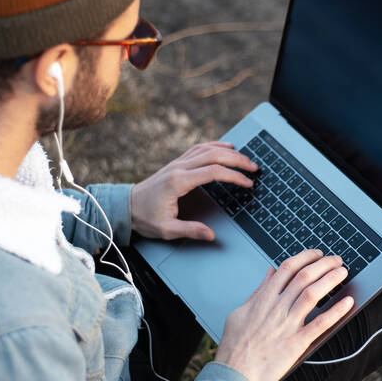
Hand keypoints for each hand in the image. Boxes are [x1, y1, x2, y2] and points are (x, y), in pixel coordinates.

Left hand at [130, 141, 256, 240]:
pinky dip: (214, 145)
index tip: (247, 183)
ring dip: (228, 152)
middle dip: (237, 160)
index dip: (233, 176)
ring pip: (207, 149)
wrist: (126, 206)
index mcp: (178, 182)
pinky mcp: (177, 163)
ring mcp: (177, 163)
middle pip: (213, 155)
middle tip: (254, 167)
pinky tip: (225, 147)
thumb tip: (211, 235)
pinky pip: (198, 148)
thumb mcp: (166, 230)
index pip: (212, 172)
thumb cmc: (145, 217)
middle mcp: (179, 168)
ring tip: (245, 159)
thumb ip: (190, 230)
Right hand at [215, 250, 354, 380]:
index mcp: (264, 299)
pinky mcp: (296, 343)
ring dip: (330, 280)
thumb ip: (258, 292)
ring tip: (342, 272)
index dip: (305, 257)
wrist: (234, 373)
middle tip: (336, 260)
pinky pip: (320, 323)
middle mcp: (277, 308)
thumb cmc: (235, 345)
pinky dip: (336, 311)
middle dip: (323, 264)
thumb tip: (270, 274)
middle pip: (304, 277)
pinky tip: (347, 302)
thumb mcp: (240, 312)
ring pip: (312, 294)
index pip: (288, 269)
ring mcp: (287, 324)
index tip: (317, 254)